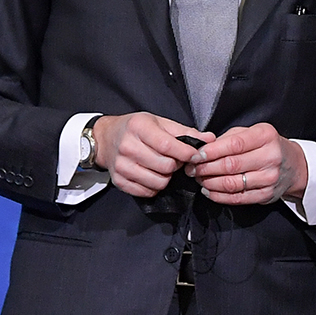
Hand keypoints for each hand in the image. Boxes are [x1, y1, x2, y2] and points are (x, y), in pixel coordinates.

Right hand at [91, 112, 209, 198]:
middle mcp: (127, 147)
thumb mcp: (160, 122)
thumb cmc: (136, 129)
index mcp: (139, 128)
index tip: (195, 155)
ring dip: (166, 177)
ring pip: (158, 181)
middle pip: (165, 166)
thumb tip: (210, 139)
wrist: (106, 138)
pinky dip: (155, 186)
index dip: (186, 153)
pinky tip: (153, 174)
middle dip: (176, 165)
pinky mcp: (119, 181)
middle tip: (175, 159)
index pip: (168, 145)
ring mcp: (121, 166)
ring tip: (163, 166)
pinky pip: (147, 192)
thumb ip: (185, 131)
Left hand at [187, 124, 307, 205]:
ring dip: (209, 182)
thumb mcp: (252, 132)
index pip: (234, 145)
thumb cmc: (267, 146)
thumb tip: (203, 148)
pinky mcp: (266, 195)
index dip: (211, 151)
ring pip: (231, 184)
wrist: (293, 165)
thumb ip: (229, 138)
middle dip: (205, 168)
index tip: (195, 155)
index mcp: (265, 136)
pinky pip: (237, 198)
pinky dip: (218, 196)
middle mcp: (270, 157)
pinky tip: (209, 190)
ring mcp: (269, 178)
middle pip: (230, 165)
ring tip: (199, 178)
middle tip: (192, 168)